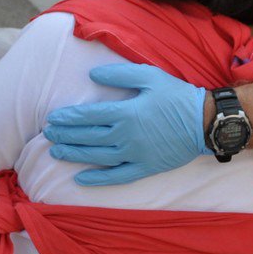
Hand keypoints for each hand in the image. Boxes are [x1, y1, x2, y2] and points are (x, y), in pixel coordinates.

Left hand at [43, 63, 208, 186]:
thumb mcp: (150, 76)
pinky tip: (80, 179)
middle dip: (65, 135)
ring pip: (97, 157)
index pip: (88, 116)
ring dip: (74, 155)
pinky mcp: (144, 168)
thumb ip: (120, 74)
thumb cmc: (177, 96)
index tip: (52, 119)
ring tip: (56, 152)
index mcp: (125, 112)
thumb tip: (93, 74)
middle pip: (88, 137)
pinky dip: (97, 179)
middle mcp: (126, 136)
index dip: (68, 118)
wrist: (204, 122)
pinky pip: (117, 176)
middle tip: (48, 134)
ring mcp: (134, 155)